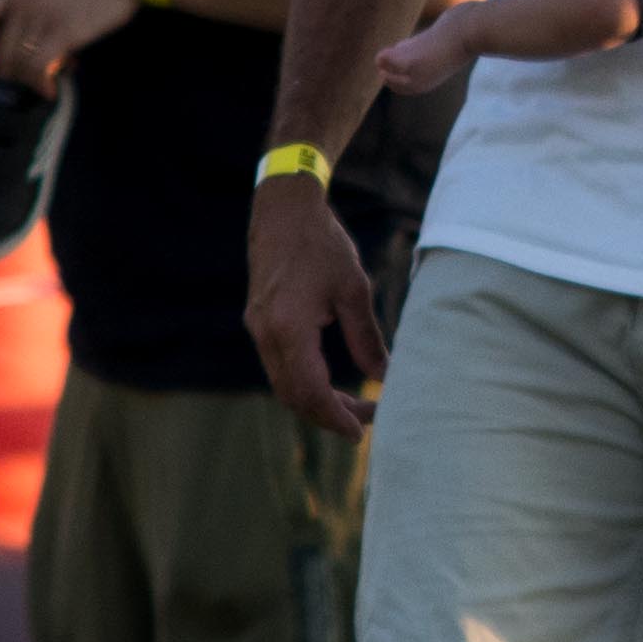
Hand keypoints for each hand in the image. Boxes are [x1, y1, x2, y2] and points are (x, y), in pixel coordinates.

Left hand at [0, 0, 144, 87]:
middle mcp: (23, 0)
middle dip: (6, 68)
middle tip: (17, 79)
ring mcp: (44, 16)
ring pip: (17, 61)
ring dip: (25, 79)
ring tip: (35, 85)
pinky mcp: (67, 32)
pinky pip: (41, 66)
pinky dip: (42, 83)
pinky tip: (50, 89)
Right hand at [242, 175, 386, 431]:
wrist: (283, 209)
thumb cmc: (322, 244)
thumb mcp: (354, 290)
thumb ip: (366, 338)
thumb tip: (384, 377)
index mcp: (289, 328)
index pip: (310, 391)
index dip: (336, 417)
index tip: (362, 432)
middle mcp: (266, 334)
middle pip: (293, 396)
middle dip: (328, 415)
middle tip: (365, 422)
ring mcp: (258, 329)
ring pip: (283, 384)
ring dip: (315, 401)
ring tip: (352, 405)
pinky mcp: (259, 322)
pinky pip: (278, 366)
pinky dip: (303, 382)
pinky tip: (330, 382)